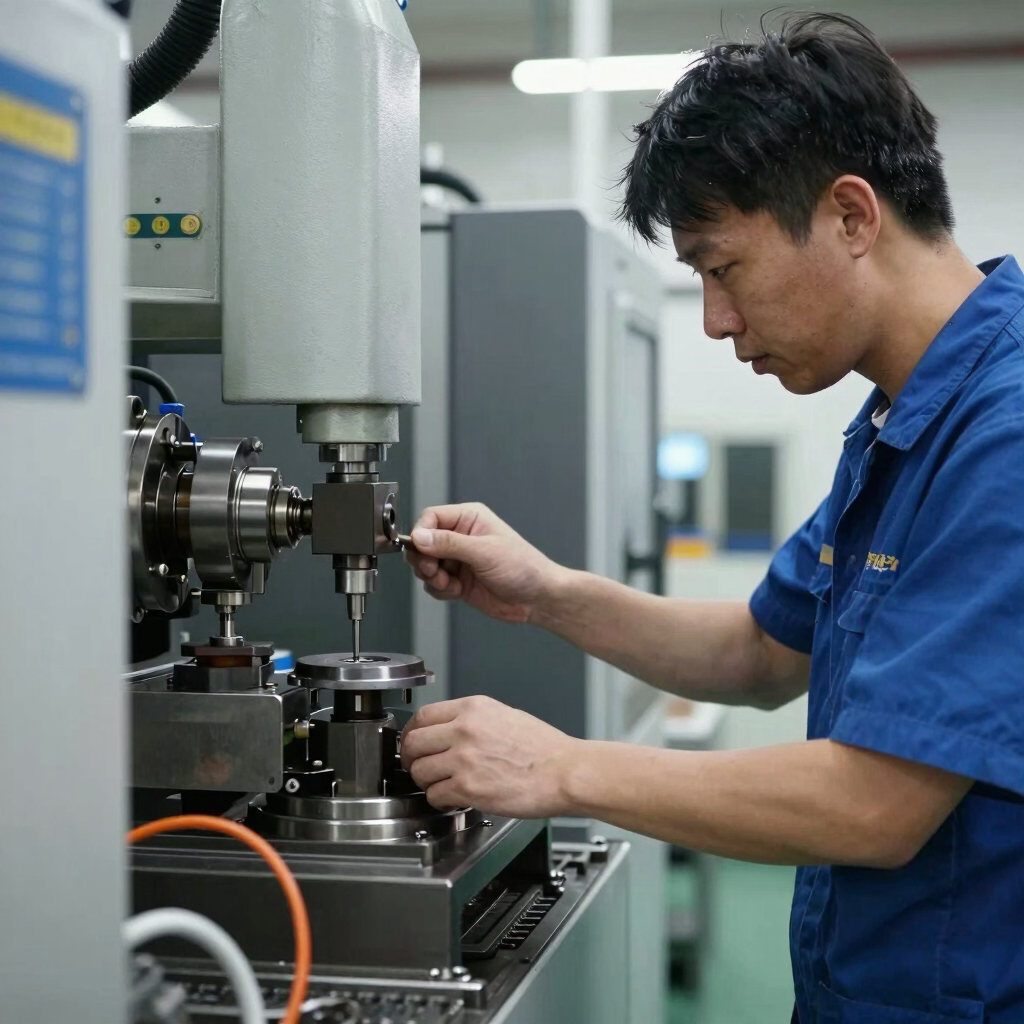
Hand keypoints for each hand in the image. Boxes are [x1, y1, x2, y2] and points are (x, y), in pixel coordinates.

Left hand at [400, 695, 581, 817]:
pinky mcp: (469, 788)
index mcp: (473, 709)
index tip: (412, 744)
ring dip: (426, 783)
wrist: (564, 772)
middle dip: (411, 759)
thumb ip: (472, 720)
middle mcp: (464, 730)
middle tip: (417, 768)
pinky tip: (454, 799)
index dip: (411, 734)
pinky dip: (440, 801)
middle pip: (413, 744)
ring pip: (420, 772)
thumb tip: (448, 731)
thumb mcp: (505, 716)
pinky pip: (435, 796)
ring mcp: (464, 759)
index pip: (422, 716)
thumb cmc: (543, 749)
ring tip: (442, 786)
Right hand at [405, 503, 565, 623]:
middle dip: (424, 559)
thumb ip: (449, 544)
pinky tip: (457, 591)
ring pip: (425, 565)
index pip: (431, 518)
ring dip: (432, 577)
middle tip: (433, 570)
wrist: (537, 599)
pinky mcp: (457, 581)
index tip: (419, 548)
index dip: (421, 533)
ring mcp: (458, 560)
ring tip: (449, 583)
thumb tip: (420, 537)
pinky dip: (440, 590)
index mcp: (469, 519)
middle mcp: (460, 537)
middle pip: (423, 543)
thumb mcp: (485, 552)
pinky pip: (433, 584)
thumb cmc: (524, 568)